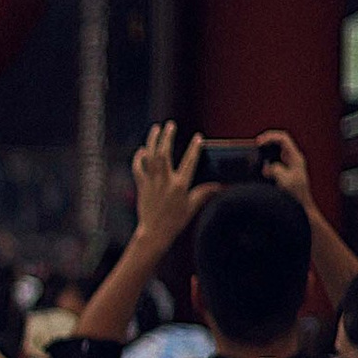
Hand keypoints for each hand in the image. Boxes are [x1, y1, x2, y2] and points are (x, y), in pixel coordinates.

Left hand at [128, 120, 207, 253]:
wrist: (154, 233)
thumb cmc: (175, 221)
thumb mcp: (192, 207)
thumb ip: (203, 193)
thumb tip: (219, 186)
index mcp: (180, 186)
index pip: (189, 162)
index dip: (194, 149)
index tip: (198, 138)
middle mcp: (165, 181)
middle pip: (164, 153)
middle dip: (167, 137)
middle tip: (170, 124)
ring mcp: (152, 182)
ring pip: (150, 157)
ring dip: (152, 141)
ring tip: (155, 129)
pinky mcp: (142, 186)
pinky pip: (138, 168)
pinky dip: (139, 158)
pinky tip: (142, 150)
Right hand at [255, 128, 311, 210]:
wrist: (302, 207)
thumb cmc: (296, 195)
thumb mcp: (285, 181)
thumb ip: (275, 170)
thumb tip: (266, 167)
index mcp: (295, 157)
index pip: (283, 138)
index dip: (270, 137)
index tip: (258, 143)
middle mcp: (293, 158)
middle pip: (279, 141)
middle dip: (267, 141)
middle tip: (255, 145)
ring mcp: (289, 164)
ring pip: (276, 150)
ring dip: (266, 150)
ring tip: (256, 153)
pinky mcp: (285, 171)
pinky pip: (274, 160)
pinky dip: (266, 160)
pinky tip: (260, 166)